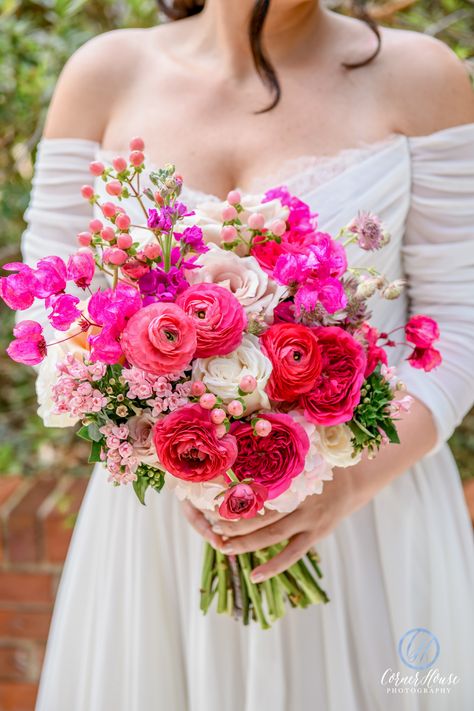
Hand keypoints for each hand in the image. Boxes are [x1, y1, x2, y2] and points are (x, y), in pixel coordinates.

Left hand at [182, 465, 361, 582]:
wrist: (354, 482)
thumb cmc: (320, 464)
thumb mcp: (303, 453)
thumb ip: (281, 452)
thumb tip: (250, 429)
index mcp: (296, 478)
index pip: (262, 488)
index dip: (239, 494)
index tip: (214, 497)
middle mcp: (302, 500)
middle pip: (264, 513)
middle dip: (237, 522)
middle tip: (212, 525)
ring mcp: (310, 521)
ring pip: (273, 536)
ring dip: (247, 543)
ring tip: (224, 547)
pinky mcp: (315, 536)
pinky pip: (292, 555)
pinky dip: (273, 566)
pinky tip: (254, 576)